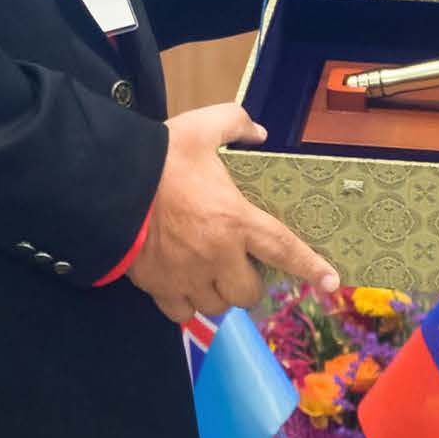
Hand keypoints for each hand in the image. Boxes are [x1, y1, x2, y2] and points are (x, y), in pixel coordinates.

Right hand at [128, 102, 340, 323]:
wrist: (107, 184)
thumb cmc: (159, 157)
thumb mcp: (200, 127)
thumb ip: (235, 123)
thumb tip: (258, 131)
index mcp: (236, 220)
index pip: (284, 250)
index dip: (311, 267)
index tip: (331, 283)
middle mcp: (218, 256)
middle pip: (248, 293)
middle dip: (248, 284)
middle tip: (239, 267)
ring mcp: (188, 277)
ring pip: (217, 307)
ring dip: (218, 295)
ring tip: (211, 278)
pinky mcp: (159, 288)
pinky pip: (182, 314)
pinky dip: (186, 305)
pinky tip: (184, 288)